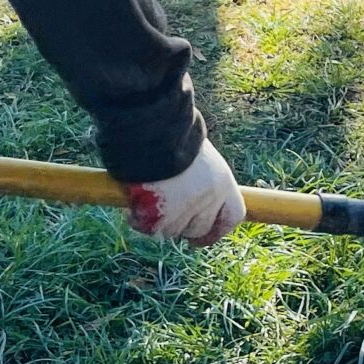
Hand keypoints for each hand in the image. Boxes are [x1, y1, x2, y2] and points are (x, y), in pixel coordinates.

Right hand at [124, 140, 245, 246]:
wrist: (151, 129)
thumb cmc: (170, 135)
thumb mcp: (198, 157)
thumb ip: (201, 181)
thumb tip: (195, 203)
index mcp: (222, 182)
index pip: (232, 216)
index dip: (217, 228)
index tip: (203, 235)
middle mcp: (209, 198)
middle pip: (199, 229)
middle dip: (182, 227)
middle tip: (164, 216)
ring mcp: (187, 207)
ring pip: (172, 231)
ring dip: (157, 221)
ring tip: (145, 200)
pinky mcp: (162, 214)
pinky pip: (149, 227)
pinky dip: (138, 220)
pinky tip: (131, 207)